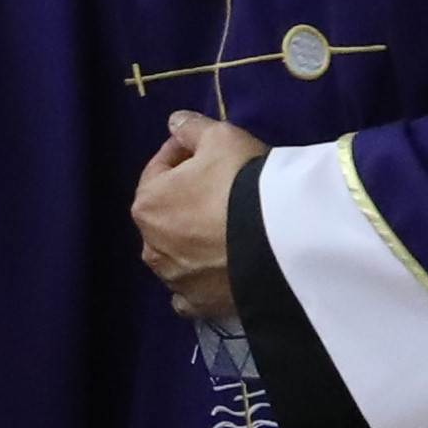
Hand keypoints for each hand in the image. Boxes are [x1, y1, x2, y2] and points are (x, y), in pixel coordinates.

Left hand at [133, 111, 263, 326]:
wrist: (281, 241)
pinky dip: (199, 281)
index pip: (159, 169)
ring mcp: (173, 280)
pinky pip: (191, 291)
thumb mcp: (221, 137)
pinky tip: (216, 272)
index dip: (183, 152)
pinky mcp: (199, 305)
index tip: (209, 148)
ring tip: (226, 227)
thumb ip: (192, 127)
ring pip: (175, 253)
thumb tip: (174, 122)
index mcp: (147, 204)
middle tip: (223, 186)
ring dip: (191, 239)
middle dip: (187, 198)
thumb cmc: (243, 182)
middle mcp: (150, 246)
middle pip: (167, 212)